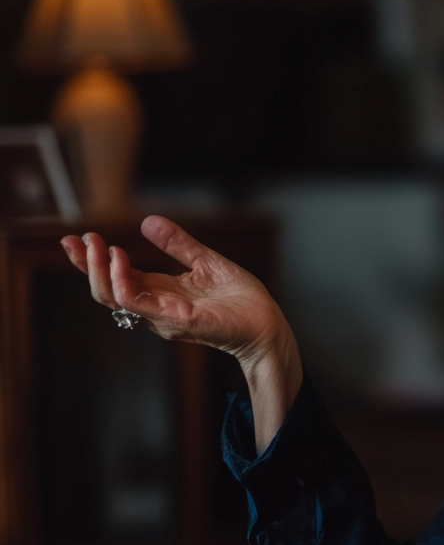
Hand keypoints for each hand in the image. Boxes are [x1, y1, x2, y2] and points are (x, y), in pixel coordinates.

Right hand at [61, 215, 301, 450]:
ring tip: (97, 245)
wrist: (268, 323)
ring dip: (100, 270)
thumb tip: (147, 221)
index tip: (75, 239)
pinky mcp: (178, 320)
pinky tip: (120, 259)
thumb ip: (178, 244)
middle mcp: (156, 306)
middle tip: (77, 240)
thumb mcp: (205, 262)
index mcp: (161, 292)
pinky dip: (123, 281)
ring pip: (115, 297)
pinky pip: (139, 302)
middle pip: (106, 290)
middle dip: (86, 264)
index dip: (93, 259)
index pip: (116, 277)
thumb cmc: (241, 299)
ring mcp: (164, 315)